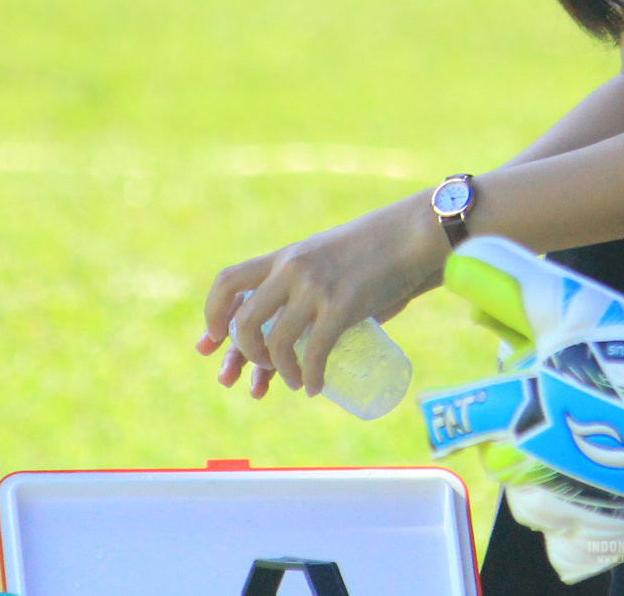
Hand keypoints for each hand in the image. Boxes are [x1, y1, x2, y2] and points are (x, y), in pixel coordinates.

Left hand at [196, 195, 447, 397]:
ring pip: (276, 342)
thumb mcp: (327, 258)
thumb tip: (302, 330)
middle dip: (245, 354)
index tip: (212, 342)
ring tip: (294, 382)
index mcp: (285, 257)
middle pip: (244, 321)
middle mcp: (292, 270)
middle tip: (262, 369)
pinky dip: (309, 377)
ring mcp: (315, 288)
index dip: (212, 316)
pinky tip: (315, 388)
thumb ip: (310, 285)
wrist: (411, 235)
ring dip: (280, 372)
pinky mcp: (341, 306)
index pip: (228, 282)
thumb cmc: (375, 251)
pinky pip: (314, 353)